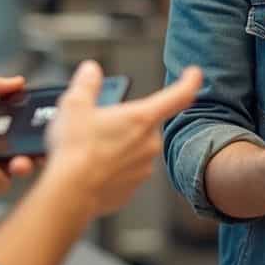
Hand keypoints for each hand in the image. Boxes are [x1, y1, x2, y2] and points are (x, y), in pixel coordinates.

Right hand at [45, 61, 201, 216]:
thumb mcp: (75, 105)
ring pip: (134, 150)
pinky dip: (112, 169)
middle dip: (126, 123)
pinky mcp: (131, 189)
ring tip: (90, 149)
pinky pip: (125, 173)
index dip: (189, 83)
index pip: (178, 96)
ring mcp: (142, 169)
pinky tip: (92, 168)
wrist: (71, 193)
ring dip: (119, 146)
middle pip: (144, 125)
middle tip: (99, 126)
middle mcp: (149, 144)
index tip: (194, 75)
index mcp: (141, 118)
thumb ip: (87, 84)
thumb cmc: (75, 151)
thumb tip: (91, 71)